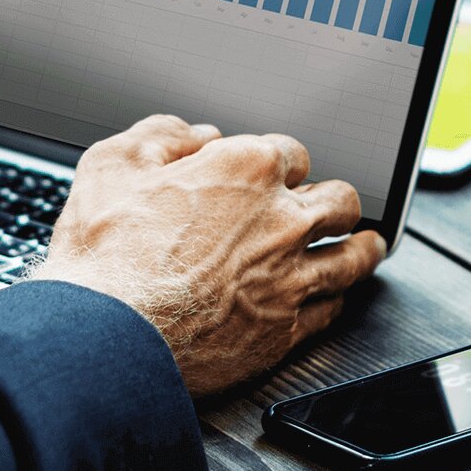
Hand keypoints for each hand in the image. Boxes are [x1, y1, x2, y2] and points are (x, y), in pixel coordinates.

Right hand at [33, 115, 386, 395]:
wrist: (106, 337)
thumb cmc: (104, 256)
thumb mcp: (112, 166)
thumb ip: (160, 137)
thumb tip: (193, 133)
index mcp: (246, 170)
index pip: (292, 153)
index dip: (281, 163)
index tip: (275, 175)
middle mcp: (282, 220)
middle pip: (340, 201)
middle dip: (334, 201)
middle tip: (331, 207)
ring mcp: (290, 277)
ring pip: (353, 257)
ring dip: (361, 248)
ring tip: (366, 245)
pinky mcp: (287, 330)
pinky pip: (333, 308)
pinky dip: (335, 299)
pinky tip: (332, 298)